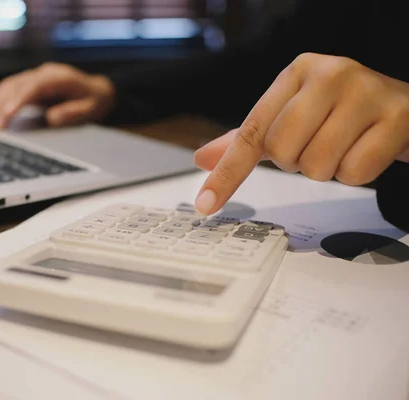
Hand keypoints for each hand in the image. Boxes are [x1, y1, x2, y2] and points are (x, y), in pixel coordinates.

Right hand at [0, 62, 115, 128]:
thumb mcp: (91, 109)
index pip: (35, 85)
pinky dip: (1, 101)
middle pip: (17, 84)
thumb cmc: (94, 101)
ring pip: (9, 85)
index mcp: (60, 77)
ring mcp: (35, 76)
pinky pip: (10, 89)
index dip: (20, 98)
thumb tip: (51, 117)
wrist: (96, 90)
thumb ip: (73, 113)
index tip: (9, 113)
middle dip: (4, 105)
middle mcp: (45, 73)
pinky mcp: (29, 83)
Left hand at [194, 52, 408, 214]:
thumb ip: (247, 140)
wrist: (401, 107)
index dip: (227, 172)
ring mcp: (366, 93)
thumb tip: (203, 158)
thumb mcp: (289, 118)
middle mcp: (330, 75)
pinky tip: (366, 148)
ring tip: (344, 144)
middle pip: (284, 151)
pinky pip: (355, 173)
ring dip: (327, 168)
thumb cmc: (339, 113)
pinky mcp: (397, 117)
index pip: (251, 132)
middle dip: (297, 162)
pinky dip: (356, 173)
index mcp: (297, 73)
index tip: (206, 203)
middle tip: (317, 144)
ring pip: (318, 166)